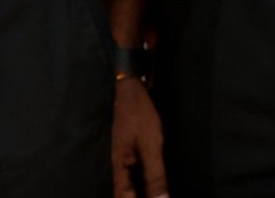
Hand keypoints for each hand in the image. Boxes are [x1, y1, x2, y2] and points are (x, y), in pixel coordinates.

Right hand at [112, 77, 167, 197]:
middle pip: (123, 191)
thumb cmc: (140, 116)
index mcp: (120, 164)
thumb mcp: (151, 145)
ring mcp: (123, 156)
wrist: (131, 89)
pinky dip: (143, 183)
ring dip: (139, 191)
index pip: (122, 195)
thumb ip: (155, 174)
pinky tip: (151, 185)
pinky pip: (134, 174)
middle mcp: (118, 163)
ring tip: (155, 194)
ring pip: (129, 183)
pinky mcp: (129, 151)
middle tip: (156, 197)